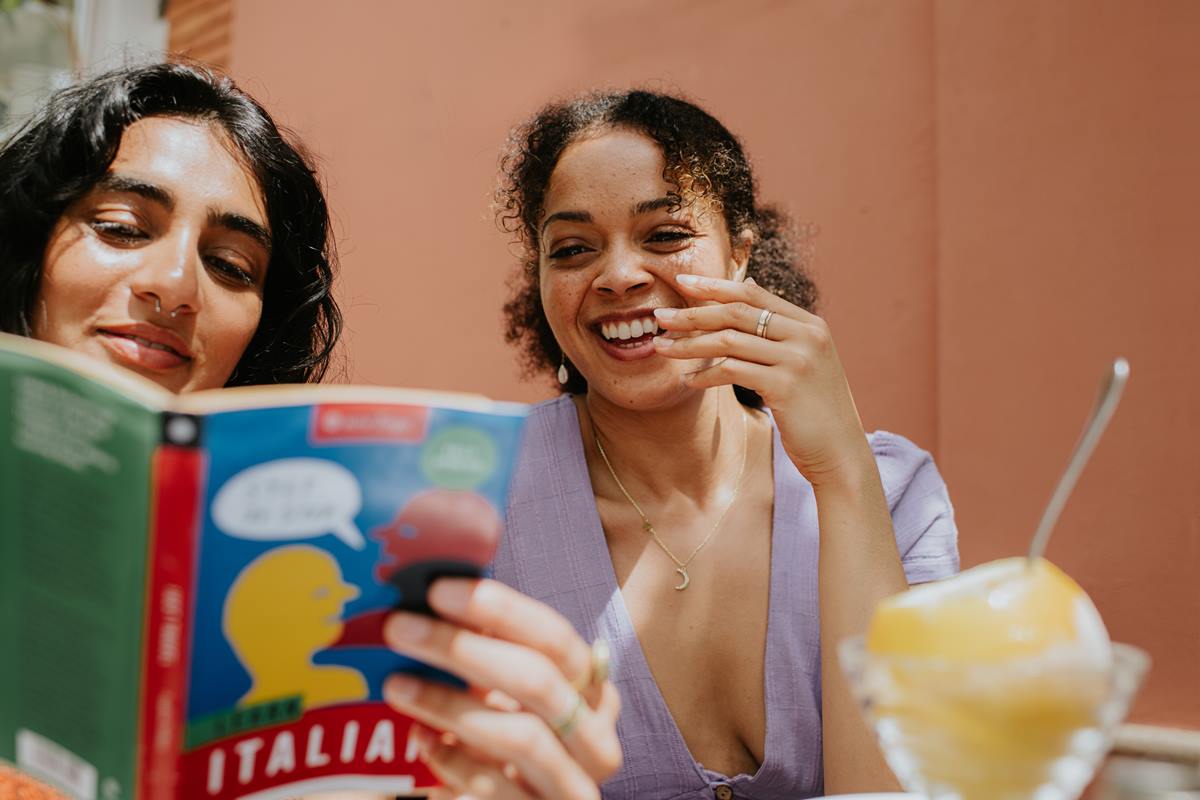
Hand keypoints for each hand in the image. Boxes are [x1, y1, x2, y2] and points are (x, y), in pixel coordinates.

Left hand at [382, 578, 620, 798]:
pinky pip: (496, 789)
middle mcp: (596, 736)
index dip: (502, 610)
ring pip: (520, 736)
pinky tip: (420, 741)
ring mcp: (575, 785)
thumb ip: (487, 650)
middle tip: (400, 628)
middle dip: (463, 649)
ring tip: (396, 685)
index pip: (556, 638)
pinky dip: (453, 762)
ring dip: (449, 705)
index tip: (439, 590)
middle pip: (538, 682)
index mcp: (592, 690)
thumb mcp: (507, 694)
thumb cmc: (506, 738)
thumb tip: (429, 596)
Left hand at [653, 274, 872, 486]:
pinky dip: (705, 375)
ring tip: (661, 347)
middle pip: (737, 312)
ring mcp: (797, 359)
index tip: (683, 281)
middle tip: (659, 315)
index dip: (715, 286)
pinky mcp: (785, 386)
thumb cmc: (813, 410)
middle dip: (693, 312)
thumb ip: (779, 334)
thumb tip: (744, 300)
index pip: (754, 293)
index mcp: (809, 324)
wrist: (840, 452)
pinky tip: (687, 381)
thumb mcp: (802, 363)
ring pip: (729, 340)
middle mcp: (806, 335)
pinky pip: (732, 371)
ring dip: (689, 343)